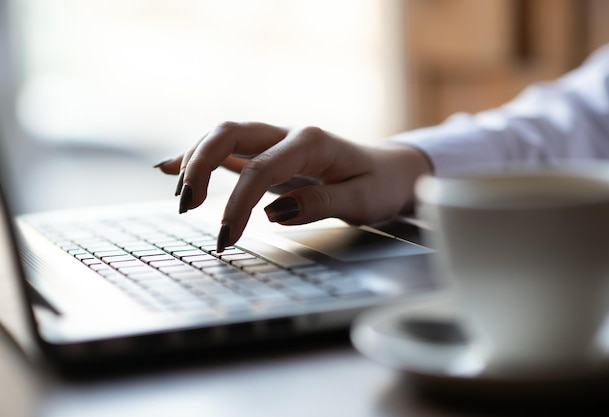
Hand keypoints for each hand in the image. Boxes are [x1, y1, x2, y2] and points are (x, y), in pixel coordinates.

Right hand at [156, 122, 432, 250]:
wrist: (392, 170)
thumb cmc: (380, 186)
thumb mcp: (362, 200)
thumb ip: (320, 203)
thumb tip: (273, 213)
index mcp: (311, 142)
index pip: (261, 169)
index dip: (238, 203)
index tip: (226, 237)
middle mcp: (288, 134)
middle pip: (229, 133)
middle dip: (199, 167)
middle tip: (187, 208)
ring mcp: (277, 140)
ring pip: (223, 136)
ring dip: (195, 161)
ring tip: (181, 199)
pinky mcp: (270, 153)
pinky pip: (229, 148)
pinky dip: (199, 157)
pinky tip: (172, 167)